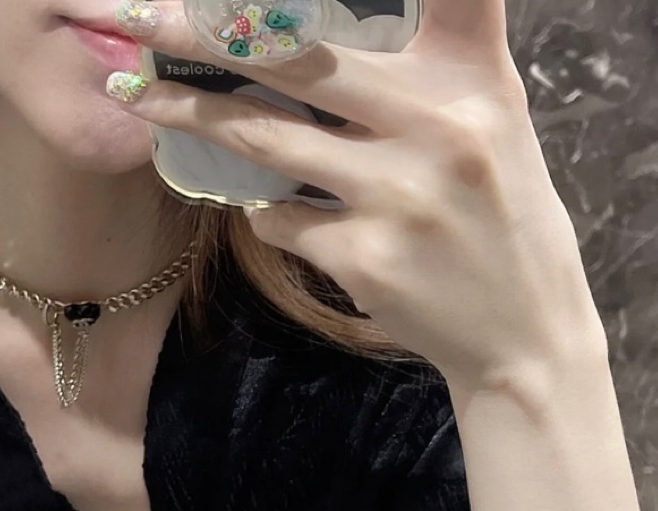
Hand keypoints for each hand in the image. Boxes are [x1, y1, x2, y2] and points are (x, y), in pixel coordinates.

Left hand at [111, 0, 605, 393]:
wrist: (520, 333)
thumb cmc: (501, 221)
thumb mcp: (490, 125)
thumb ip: (429, 70)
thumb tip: (309, 42)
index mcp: (474, 79)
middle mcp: (439, 125)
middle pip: (298, 62)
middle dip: (202, 37)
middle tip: (138, 19)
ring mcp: (396, 195)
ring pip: (266, 140)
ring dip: (193, 117)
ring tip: (141, 96)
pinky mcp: (361, 258)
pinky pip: (279, 220)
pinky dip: (265, 213)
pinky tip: (279, 214)